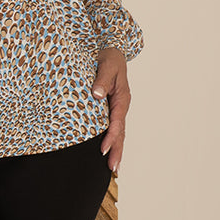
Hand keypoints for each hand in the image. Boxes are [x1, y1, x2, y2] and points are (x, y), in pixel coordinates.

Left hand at [91, 48, 131, 172]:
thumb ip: (102, 79)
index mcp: (122, 97)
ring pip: (118, 132)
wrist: (111, 51)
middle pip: (121, 132)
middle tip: (113, 168)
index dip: (111, 137)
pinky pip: (113, 127)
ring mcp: (116, 109)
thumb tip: (97, 95)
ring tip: (114, 168)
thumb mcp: (106, 65)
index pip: (116, 121)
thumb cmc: (109, 57)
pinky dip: (112, 141)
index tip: (103, 150)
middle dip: (117, 150)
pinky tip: (108, 151)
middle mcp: (120, 106)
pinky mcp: (110, 109)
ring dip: (116, 149)